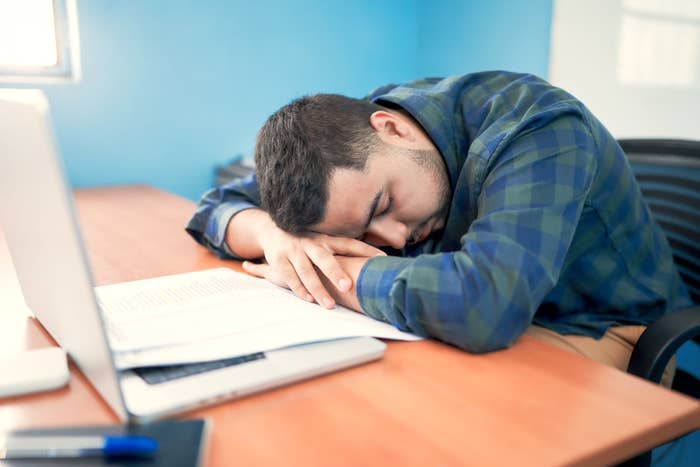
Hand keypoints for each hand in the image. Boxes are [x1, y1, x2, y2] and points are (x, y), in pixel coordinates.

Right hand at [241, 225, 383, 307]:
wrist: (270, 228)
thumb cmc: (306, 241)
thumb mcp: (323, 241)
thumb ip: (342, 252)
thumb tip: (373, 263)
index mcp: (326, 239)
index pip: (349, 244)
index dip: (366, 250)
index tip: (383, 259)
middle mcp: (311, 243)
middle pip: (325, 259)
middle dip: (336, 273)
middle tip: (348, 286)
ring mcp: (294, 251)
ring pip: (307, 272)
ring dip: (319, 289)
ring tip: (330, 305)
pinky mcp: (279, 259)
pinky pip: (290, 276)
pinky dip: (299, 289)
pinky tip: (309, 299)